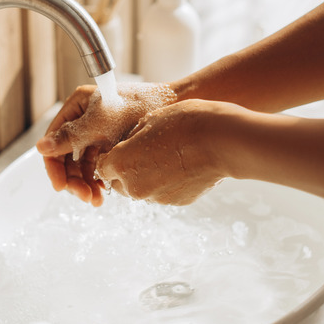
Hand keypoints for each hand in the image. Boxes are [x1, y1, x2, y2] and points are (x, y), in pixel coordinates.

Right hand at [36, 83, 176, 205]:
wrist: (174, 106)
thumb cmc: (140, 105)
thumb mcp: (102, 122)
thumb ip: (72, 136)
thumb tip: (41, 147)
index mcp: (76, 108)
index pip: (54, 140)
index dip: (55, 165)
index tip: (61, 186)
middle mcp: (84, 121)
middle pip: (67, 157)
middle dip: (74, 180)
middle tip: (85, 197)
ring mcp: (98, 134)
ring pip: (82, 166)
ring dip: (86, 184)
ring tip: (96, 200)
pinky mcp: (112, 145)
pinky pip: (98, 167)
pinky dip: (99, 181)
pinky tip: (105, 192)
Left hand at [96, 99, 235, 205]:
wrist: (221, 140)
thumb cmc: (185, 123)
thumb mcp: (150, 120)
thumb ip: (131, 138)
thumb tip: (129, 147)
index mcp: (122, 163)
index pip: (102, 168)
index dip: (110, 158)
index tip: (121, 150)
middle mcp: (135, 186)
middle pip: (120, 183)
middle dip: (127, 171)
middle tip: (144, 153)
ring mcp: (157, 197)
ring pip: (143, 190)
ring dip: (148, 177)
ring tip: (168, 156)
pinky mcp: (177, 203)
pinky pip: (164, 193)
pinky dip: (169, 183)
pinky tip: (183, 165)